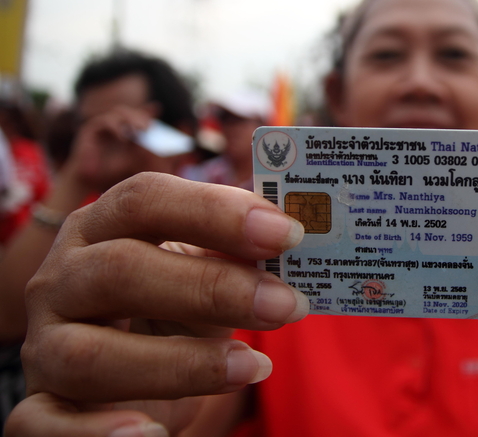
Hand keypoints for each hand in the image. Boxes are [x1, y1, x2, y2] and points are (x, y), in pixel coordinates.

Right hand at [5, 173, 307, 435]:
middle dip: (214, 286)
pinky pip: (42, 423)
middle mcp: (63, 278)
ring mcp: (45, 344)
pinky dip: (97, 433)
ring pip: (90, 354)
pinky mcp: (42, 405)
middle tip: (287, 305)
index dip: (216, 211)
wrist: (130, 369)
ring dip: (180, 363)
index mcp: (102, 227)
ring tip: (253, 366)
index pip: (145, 199)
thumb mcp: (203, 270)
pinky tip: (152, 433)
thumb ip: (238, 250)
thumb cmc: (172, 305)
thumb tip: (299, 231)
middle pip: (121, 269)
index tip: (288, 233)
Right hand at [62, 106, 160, 192]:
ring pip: (117, 114)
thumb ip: (142, 151)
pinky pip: (103, 122)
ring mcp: (100, 126)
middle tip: (148, 127)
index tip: (157, 108)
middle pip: (128, 113)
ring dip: (129, 119)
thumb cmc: (108, 173)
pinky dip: (114, 128)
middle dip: (139, 117)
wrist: (87, 181)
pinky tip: (122, 137)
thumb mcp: (131, 162)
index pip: (135, 116)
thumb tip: (159, 147)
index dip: (145, 110)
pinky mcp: (89, 130)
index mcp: (123, 131)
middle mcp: (111, 126)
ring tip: (139, 131)